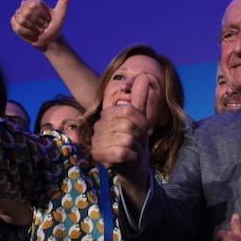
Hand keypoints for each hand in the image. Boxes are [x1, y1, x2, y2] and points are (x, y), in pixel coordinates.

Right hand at [10, 0, 72, 50]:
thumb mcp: (61, 14)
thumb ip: (64, 1)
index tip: (48, 19)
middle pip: (27, 13)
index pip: (34, 5)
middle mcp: (24, 5)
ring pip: (22, 21)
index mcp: (34, 1)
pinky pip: (18, 27)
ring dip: (33, 29)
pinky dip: (27, 33)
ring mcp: (18, 14)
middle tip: (43, 26)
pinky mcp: (14, 23)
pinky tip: (32, 34)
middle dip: (38, 23)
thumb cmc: (55, 27)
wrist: (50, 40)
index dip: (43, 15)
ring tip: (38, 29)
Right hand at [90, 72, 152, 187]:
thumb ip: (140, 99)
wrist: (133, 166)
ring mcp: (96, 140)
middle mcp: (99, 125)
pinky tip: (129, 157)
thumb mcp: (140, 120)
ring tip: (133, 150)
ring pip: (126, 139)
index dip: (142, 121)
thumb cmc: (136, 142)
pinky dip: (131, 156)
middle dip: (139, 136)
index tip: (144, 130)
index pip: (129, 111)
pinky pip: (121, 152)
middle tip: (137, 142)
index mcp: (108, 114)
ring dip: (136, 147)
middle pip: (128, 125)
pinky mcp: (98, 155)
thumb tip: (143, 75)